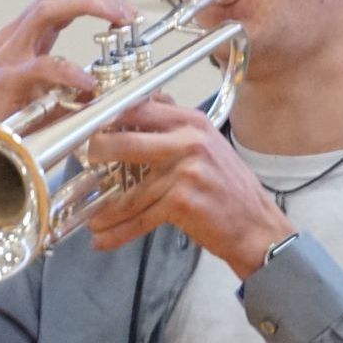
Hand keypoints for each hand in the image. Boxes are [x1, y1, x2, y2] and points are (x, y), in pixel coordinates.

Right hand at [0, 0, 138, 121]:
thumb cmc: (17, 124)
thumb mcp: (57, 95)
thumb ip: (83, 81)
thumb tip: (121, 79)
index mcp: (27, 37)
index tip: (128, 10)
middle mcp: (15, 38)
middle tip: (128, 12)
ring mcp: (8, 56)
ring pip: (45, 11)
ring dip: (88, 8)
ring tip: (119, 21)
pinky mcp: (5, 81)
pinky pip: (40, 66)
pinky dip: (69, 69)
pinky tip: (89, 81)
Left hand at [86, 99, 294, 279]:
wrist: (256, 225)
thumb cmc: (229, 186)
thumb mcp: (208, 143)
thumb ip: (177, 125)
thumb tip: (143, 103)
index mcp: (193, 122)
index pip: (142, 108)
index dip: (112, 115)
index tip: (92, 124)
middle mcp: (189, 141)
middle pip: (128, 141)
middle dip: (99, 152)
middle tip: (86, 161)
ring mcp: (185, 171)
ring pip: (132, 190)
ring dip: (107, 209)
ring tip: (94, 219)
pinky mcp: (181, 201)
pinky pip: (141, 217)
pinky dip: (120, 232)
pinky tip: (104, 239)